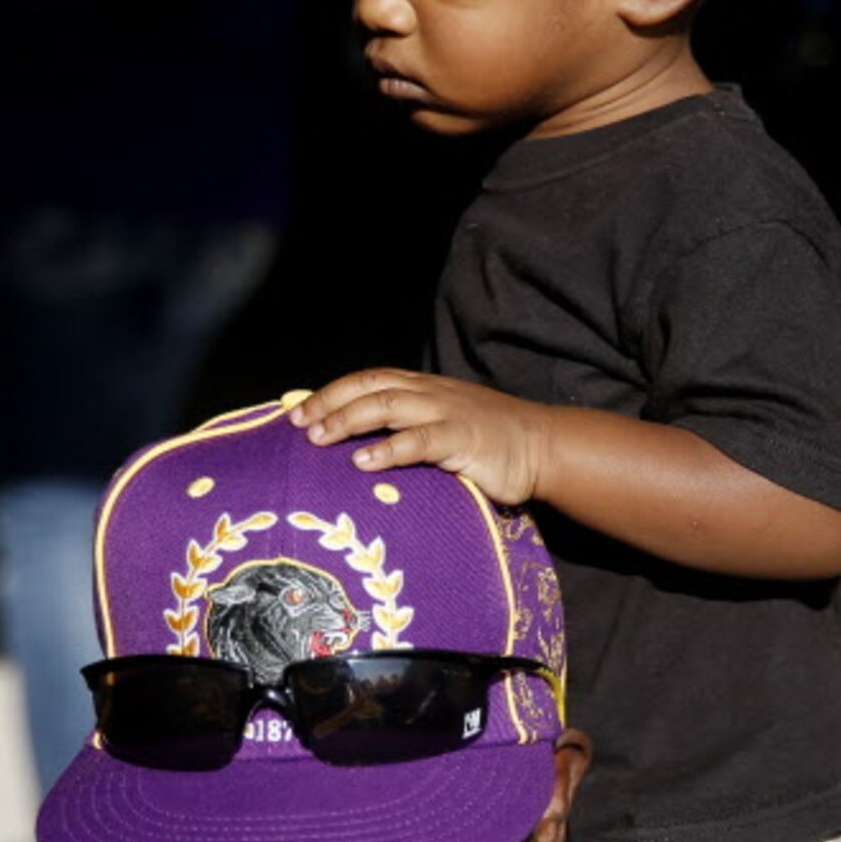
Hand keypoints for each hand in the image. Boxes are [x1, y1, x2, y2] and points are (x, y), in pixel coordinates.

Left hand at [291, 370, 550, 506]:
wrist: (542, 447)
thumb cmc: (489, 442)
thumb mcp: (443, 426)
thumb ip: (409, 428)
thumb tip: (360, 446)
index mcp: (424, 387)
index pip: (369, 379)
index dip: (332, 391)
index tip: (298, 412)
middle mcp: (430, 392)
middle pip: (370, 386)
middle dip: (329, 402)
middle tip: (298, 425)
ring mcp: (447, 412)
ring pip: (387, 405)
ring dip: (348, 420)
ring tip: (319, 438)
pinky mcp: (463, 438)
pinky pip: (419, 441)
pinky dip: (387, 450)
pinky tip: (362, 462)